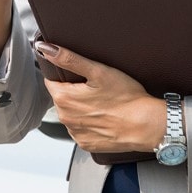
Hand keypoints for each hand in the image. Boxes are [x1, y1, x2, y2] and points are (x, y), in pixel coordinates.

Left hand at [35, 42, 168, 153]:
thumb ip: (69, 58)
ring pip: (71, 113)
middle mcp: (65, 118)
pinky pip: (81, 129)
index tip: (80, 76)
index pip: (51, 81)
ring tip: (101, 103)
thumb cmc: (125, 98)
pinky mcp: (87, 143)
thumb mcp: (97, 71)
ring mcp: (76, 133)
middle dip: (73, 91)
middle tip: (95, 88)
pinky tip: (103, 117)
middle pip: (61, 97)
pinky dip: (88, 123)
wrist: (145, 125)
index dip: (64, 75)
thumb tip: (46, 49)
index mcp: (64, 99)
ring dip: (80, 108)